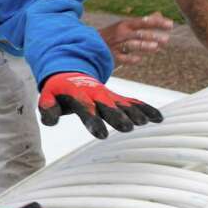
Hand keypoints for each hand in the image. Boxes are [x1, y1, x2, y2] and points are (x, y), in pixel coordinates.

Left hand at [38, 72, 162, 138]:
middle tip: (128, 127)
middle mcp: (96, 95)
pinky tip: (159, 118)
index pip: (86, 109)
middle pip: (108, 106)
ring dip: (134, 112)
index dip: (93, 121)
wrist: (70, 73)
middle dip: (117, 116)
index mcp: (78, 95)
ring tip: (145, 123)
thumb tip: (50, 121)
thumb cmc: (59, 91)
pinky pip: (133, 102)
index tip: (101, 134)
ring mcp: (108, 96)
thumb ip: (48, 108)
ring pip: (123, 104)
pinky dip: (145, 109)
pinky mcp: (117, 98)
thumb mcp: (48, 97)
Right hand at [100, 11, 172, 65]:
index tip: (171, 25)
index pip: (143, 22)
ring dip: (144, 45)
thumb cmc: (113, 35)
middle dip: (153, 36)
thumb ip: (143, 21)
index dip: (157, 23)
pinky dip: (130, 58)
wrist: (90, 45)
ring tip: (156, 48)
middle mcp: (121, 33)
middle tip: (167, 39)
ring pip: (132, 45)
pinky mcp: (112, 56)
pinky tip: (139, 59)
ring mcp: (116, 45)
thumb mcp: (126, 26)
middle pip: (139, 33)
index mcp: (126, 25)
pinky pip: (122, 58)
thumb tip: (159, 14)